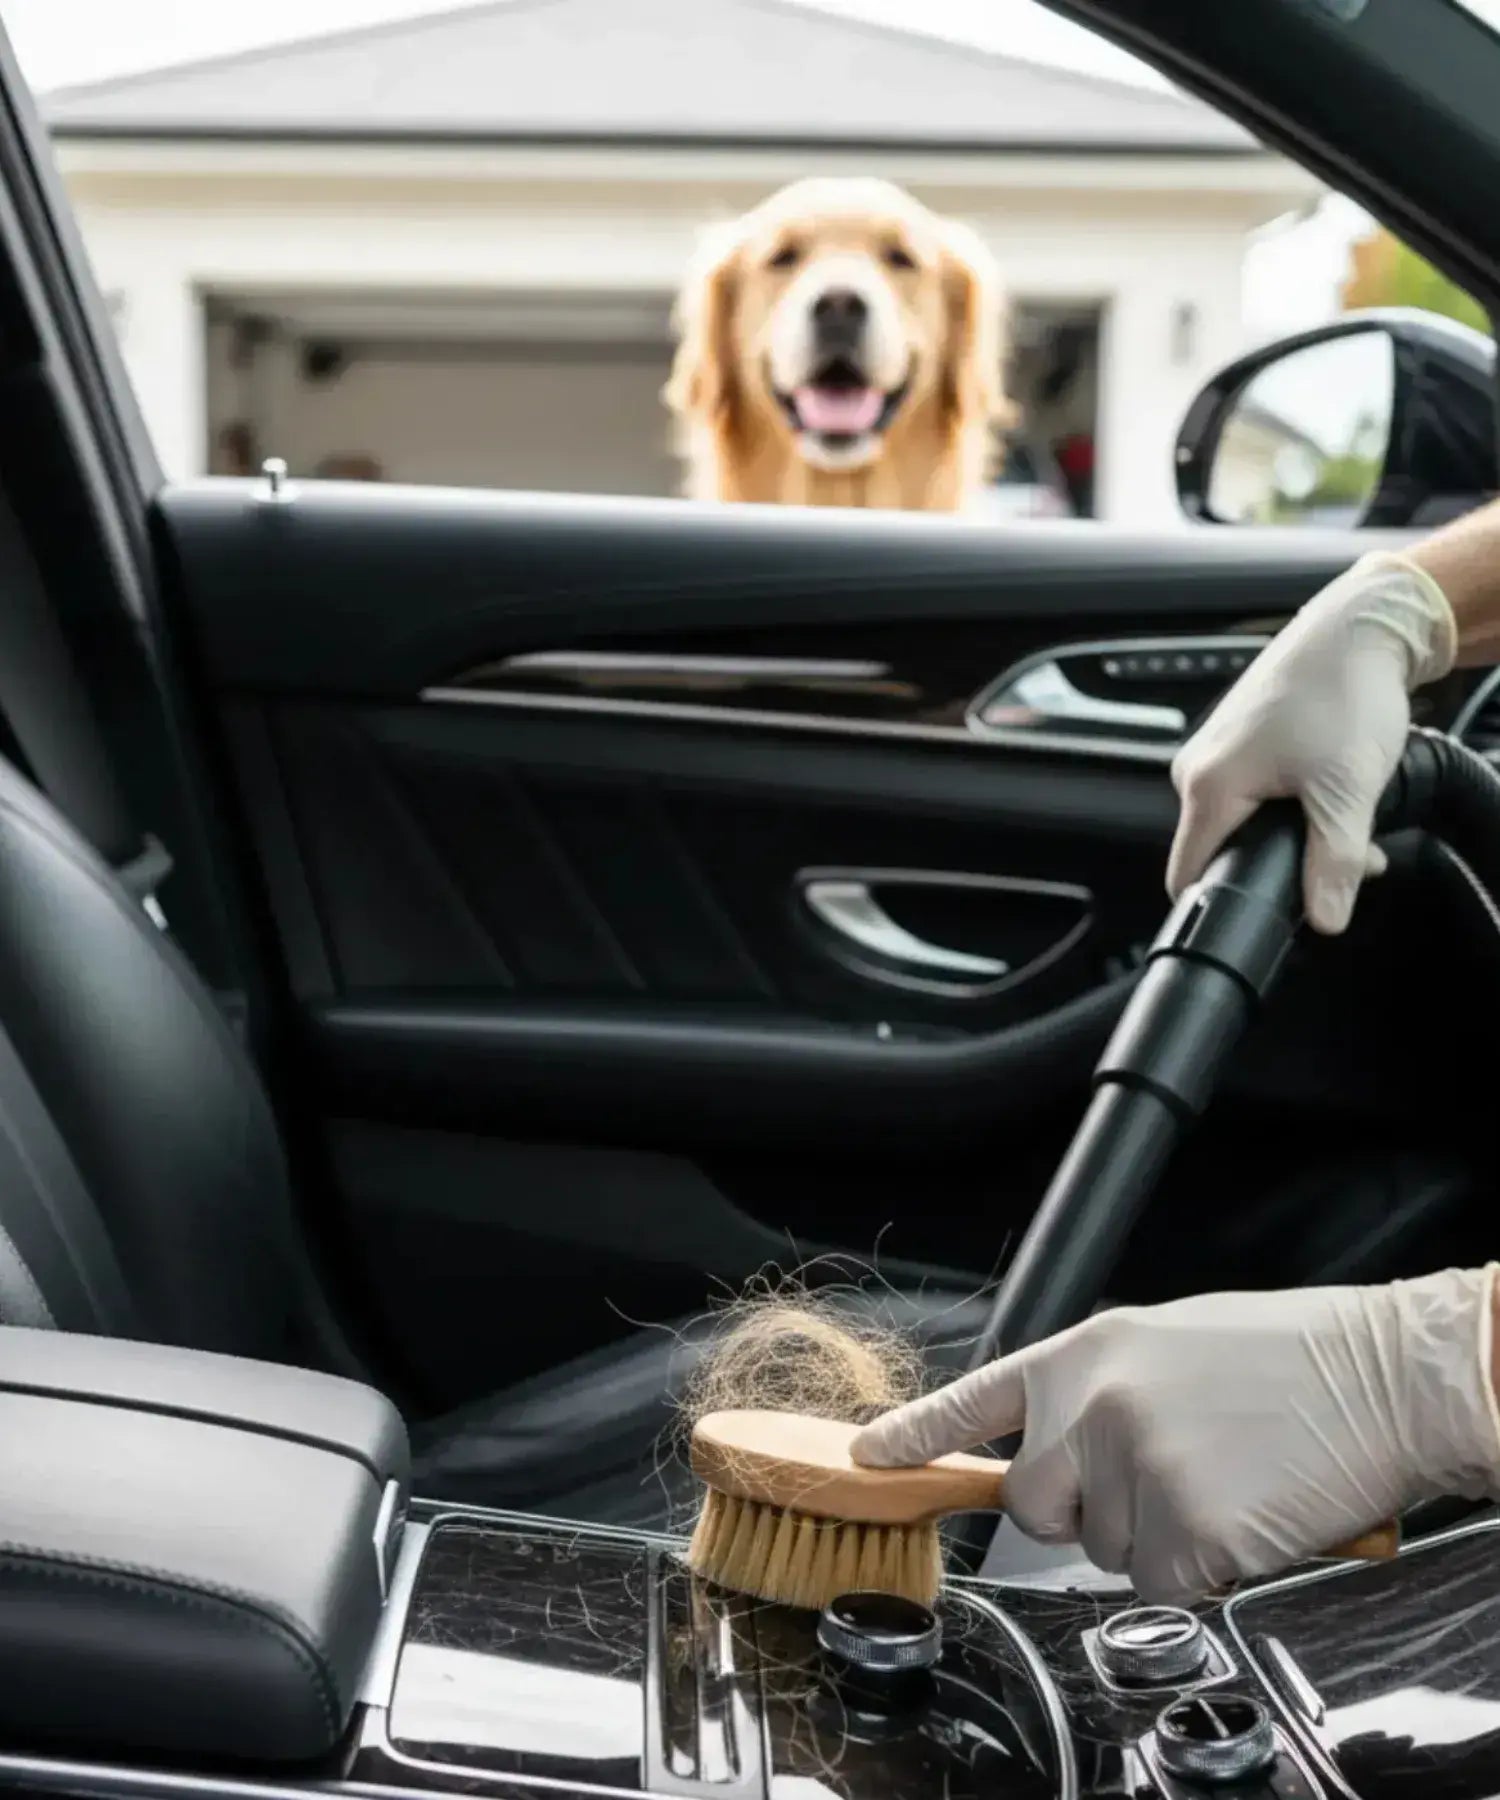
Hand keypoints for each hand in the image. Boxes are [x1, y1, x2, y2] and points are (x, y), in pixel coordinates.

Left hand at [852, 1269, 1499, 1604]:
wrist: (1382, 1373)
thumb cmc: (1289, 1358)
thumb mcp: (1169, 1346)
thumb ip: (1100, 1393)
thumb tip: (1067, 1449)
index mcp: (1086, 1352)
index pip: (976, 1399)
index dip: (918, 1436)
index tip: (867, 1460)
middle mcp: (1092, 1407)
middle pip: (1035, 1506)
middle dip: (1086, 1513)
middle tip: (1167, 1477)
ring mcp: (1132, 1468)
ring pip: (1105, 1554)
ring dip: (1157, 1539)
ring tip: (1222, 1478)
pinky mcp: (1180, 1531)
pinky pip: (1160, 1588)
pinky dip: (1202, 1573)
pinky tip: (1243, 1516)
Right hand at [1167, 554, 1454, 934]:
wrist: (1360, 627)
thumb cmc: (1344, 691)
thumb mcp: (1347, 791)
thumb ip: (1334, 865)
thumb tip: (1326, 919)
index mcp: (1206, 786)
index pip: (1187, 875)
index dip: (1226, 903)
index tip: (1269, 910)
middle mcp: (1197, 767)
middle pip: (1220, 850)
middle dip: (1278, 867)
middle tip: (1342, 859)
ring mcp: (1214, 750)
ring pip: (1241, 820)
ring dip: (1290, 833)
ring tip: (1342, 812)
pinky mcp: (1237, 738)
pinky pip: (1249, 790)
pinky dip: (1289, 801)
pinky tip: (1329, 785)